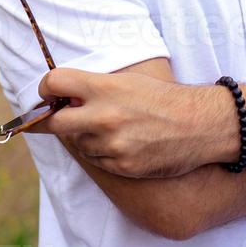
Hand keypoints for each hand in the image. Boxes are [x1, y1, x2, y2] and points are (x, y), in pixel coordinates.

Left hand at [25, 67, 227, 178]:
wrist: (199, 124)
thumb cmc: (163, 98)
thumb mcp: (128, 80)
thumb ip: (94, 87)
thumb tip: (62, 97)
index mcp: (104, 87)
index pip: (53, 83)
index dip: (46, 89)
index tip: (49, 95)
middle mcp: (103, 116)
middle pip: (54, 123)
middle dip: (51, 121)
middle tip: (55, 118)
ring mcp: (112, 144)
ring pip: (77, 144)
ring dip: (84, 137)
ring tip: (110, 128)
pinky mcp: (121, 166)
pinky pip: (97, 160)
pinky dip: (102, 153)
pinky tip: (122, 143)